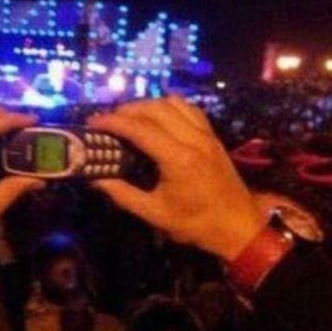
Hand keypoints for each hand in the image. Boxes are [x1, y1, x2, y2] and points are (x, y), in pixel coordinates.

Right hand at [88, 97, 263, 259]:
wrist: (238, 226)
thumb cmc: (196, 224)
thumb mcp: (155, 213)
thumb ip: (123, 194)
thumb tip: (96, 180)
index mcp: (178, 159)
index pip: (140, 129)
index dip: (113, 122)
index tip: (93, 122)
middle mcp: (193, 139)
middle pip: (155, 109)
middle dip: (127, 110)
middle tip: (107, 120)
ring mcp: (206, 135)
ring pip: (173, 103)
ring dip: (148, 105)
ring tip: (129, 117)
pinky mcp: (212, 136)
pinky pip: (190, 109)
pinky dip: (170, 106)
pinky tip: (158, 115)